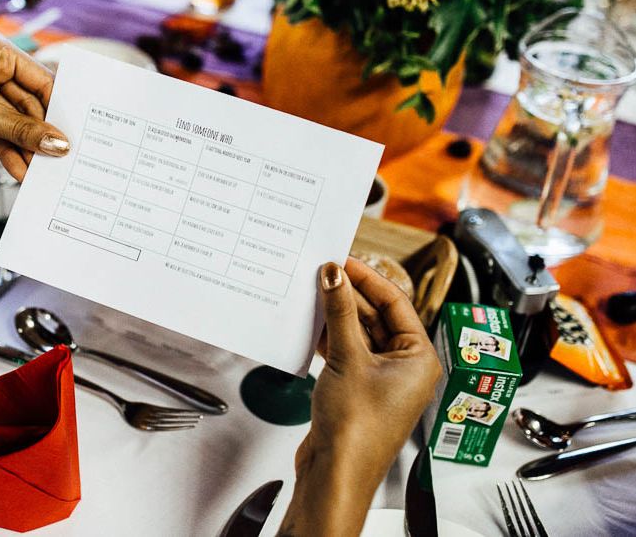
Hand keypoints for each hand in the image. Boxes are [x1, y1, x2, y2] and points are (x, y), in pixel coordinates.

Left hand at [0, 30, 68, 180]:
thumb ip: (22, 130)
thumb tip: (58, 143)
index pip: (42, 81)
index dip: (58, 109)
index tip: (73, 135)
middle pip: (30, 104)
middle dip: (39, 135)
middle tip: (56, 160)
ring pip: (15, 120)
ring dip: (24, 147)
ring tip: (37, 171)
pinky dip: (7, 148)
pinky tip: (18, 168)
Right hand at [279, 258, 440, 536]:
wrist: (336, 474)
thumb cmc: (357, 430)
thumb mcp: (348, 358)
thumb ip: (340, 313)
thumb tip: (334, 276)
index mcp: (419, 357)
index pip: (395, 302)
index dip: (368, 278)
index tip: (344, 260)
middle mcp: (405, 367)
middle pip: (377, 316)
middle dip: (349, 296)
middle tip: (325, 273)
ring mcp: (382, 378)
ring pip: (360, 333)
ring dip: (338, 316)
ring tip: (316, 294)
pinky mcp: (360, 388)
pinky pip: (348, 351)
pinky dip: (332, 337)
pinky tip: (315, 325)